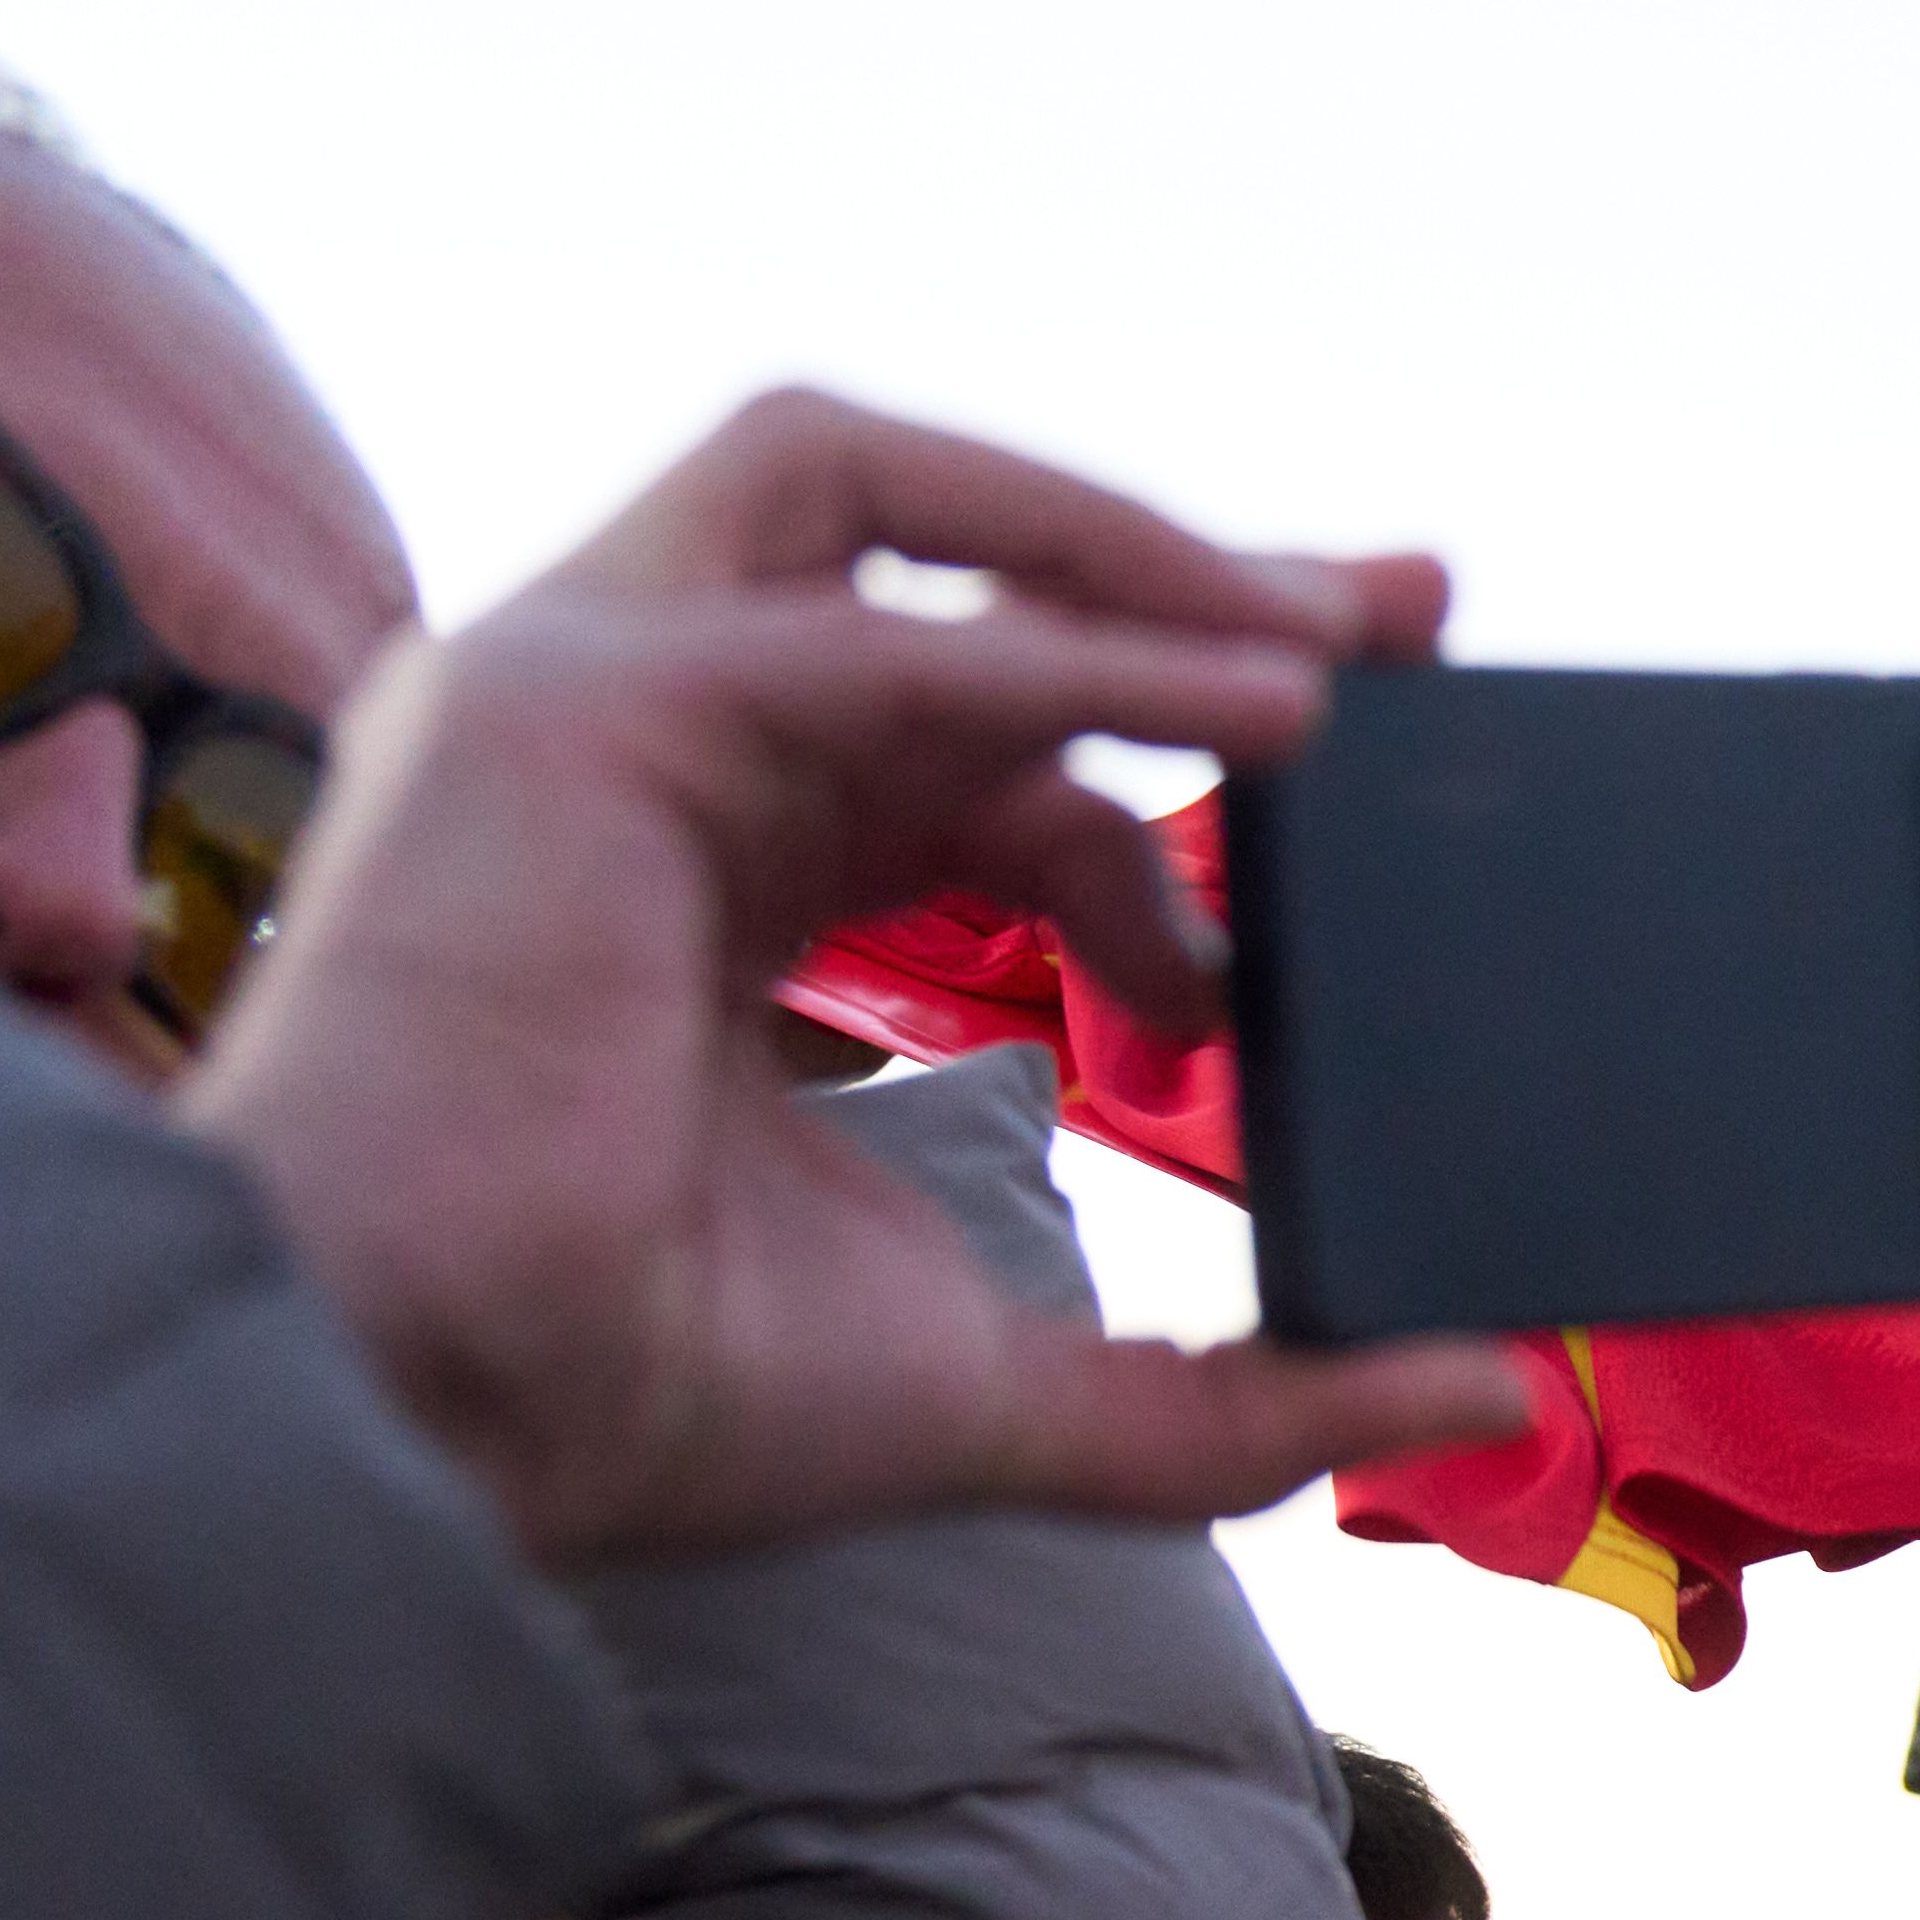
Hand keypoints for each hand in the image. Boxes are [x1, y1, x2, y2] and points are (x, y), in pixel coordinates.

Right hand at [174, 388, 1529, 1564]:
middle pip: (938, 566)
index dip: (1170, 734)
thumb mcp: (1011, 1379)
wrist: (440, 1417)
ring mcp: (585, 697)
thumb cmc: (645, 1390)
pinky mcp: (575, 706)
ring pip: (869, 502)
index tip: (1343, 803)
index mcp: (718, 856)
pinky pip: (880, 629)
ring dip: (1121, 545)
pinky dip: (1089, 648)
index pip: (970, 716)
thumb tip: (1480, 1388)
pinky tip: (1270, 713)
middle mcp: (644, 742)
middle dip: (1184, 572)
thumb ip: (1241, 1393)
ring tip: (1338, 649)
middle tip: (1410, 623)